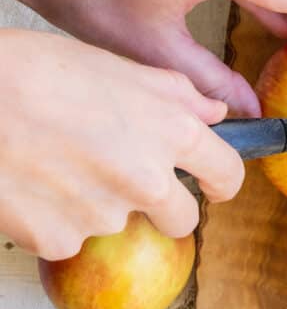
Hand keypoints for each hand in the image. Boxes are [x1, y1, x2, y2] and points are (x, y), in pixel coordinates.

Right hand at [0, 30, 244, 260]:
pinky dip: (57, 218)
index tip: (211, 182)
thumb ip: (177, 95)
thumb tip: (216, 113)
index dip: (221, 180)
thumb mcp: (119, 67)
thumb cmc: (39, 70)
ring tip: (60, 160)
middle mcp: (147, 182)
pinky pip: (70, 237)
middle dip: (164, 205)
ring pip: (118, 222)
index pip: (228, 176)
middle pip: (182, 219)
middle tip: (124, 174)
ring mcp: (103, 217)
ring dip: (99, 203)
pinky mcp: (59, 241)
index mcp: (172, 133)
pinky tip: (36, 182)